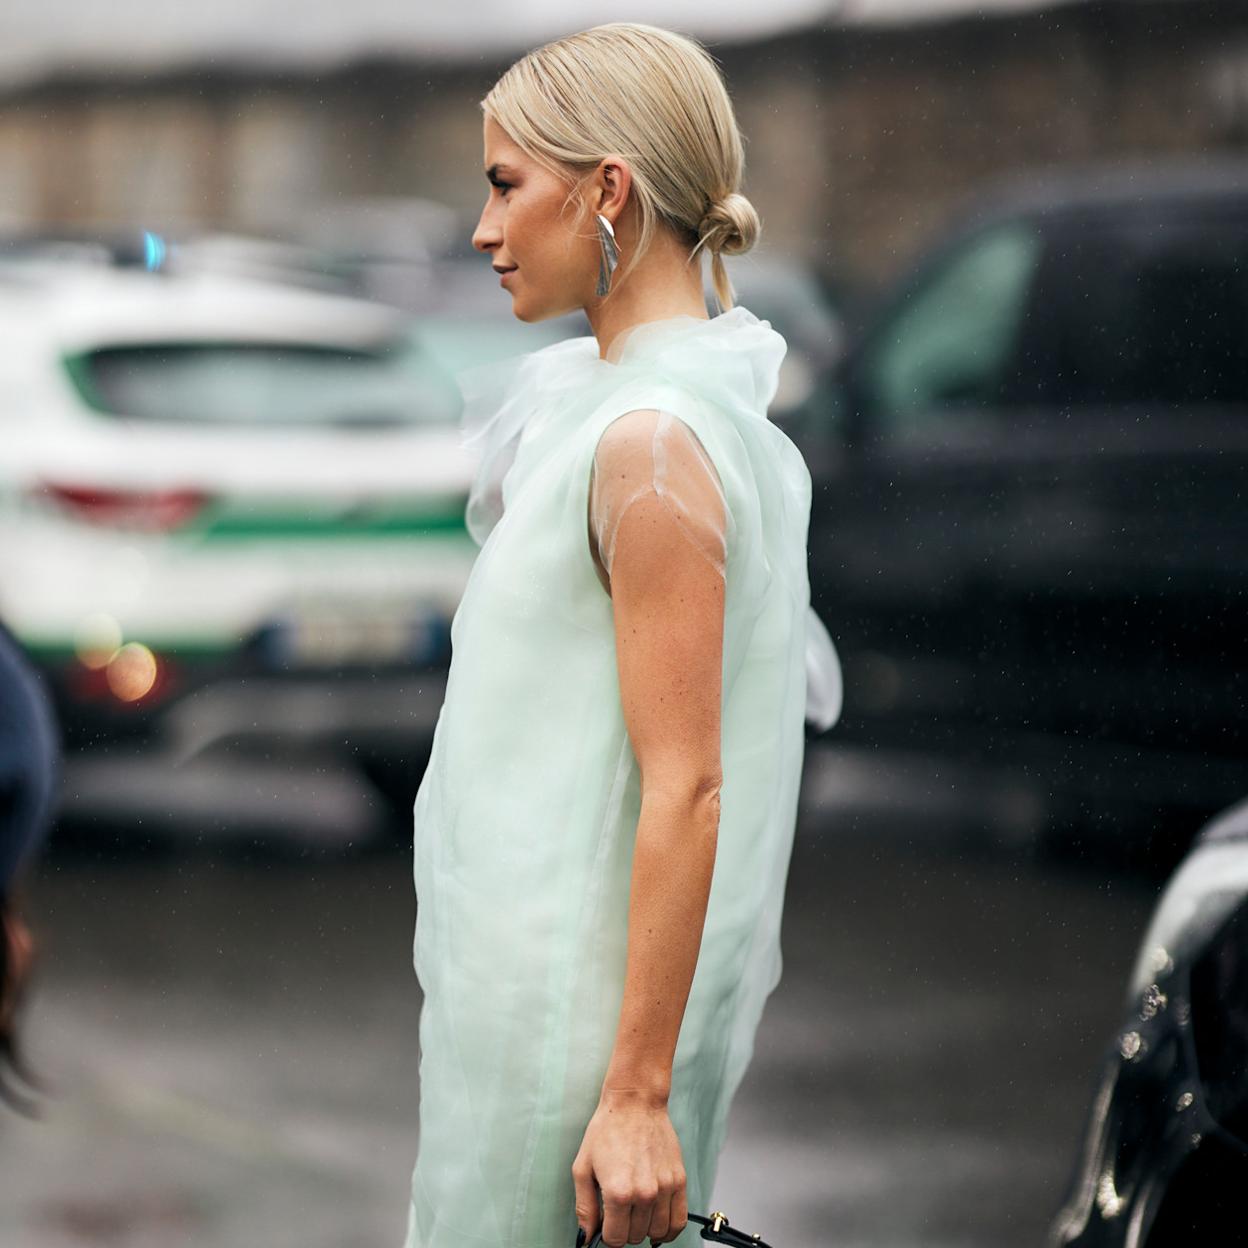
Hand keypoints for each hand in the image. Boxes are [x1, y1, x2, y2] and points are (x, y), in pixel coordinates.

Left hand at [572, 1088, 687, 1245]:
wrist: (635, 1103)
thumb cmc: (608, 1129)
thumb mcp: (583, 1167)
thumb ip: (584, 1207)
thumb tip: (586, 1236)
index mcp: (618, 1192)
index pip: (615, 1239)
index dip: (607, 1234)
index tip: (606, 1223)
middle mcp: (644, 1193)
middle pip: (635, 1237)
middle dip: (624, 1229)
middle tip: (619, 1211)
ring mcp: (665, 1188)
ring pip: (658, 1232)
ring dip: (645, 1229)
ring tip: (636, 1213)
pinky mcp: (679, 1180)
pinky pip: (679, 1221)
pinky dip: (669, 1230)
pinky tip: (658, 1225)